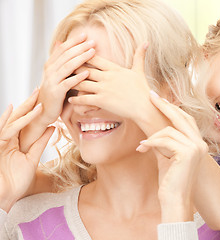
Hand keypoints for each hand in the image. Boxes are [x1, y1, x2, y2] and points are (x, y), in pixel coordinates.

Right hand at [0, 90, 53, 211]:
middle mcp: (6, 139)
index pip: (25, 122)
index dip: (33, 110)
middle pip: (18, 117)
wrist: (4, 198)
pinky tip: (21, 110)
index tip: (43, 98)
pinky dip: (17, 121)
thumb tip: (52, 127)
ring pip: (13, 121)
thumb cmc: (16, 181)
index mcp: (14, 141)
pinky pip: (8, 131)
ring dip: (25, 108)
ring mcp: (1, 142)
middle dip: (29, 103)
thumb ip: (40, 142)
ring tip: (37, 96)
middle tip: (40, 89)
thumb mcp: (31, 158)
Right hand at [37, 33, 94, 124]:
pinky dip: (78, 77)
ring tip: (92, 52)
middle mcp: (50, 71)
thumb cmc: (55, 93)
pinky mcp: (56, 92)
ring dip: (81, 58)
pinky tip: (87, 73)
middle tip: (93, 41)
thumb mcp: (57, 75)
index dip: (74, 41)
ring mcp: (52, 81)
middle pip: (66, 55)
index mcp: (50, 65)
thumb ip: (61, 61)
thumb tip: (61, 43)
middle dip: (80, 47)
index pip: (62, 48)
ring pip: (68, 66)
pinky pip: (68, 83)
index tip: (85, 35)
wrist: (44, 111)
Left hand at [68, 42, 150, 120]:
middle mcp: (107, 77)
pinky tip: (71, 100)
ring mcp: (104, 89)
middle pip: (85, 69)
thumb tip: (146, 42)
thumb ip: (140, 56)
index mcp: (115, 69)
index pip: (95, 58)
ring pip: (82, 84)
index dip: (84, 55)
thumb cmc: (143, 90)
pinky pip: (85, 99)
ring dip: (72, 83)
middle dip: (73, 68)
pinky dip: (76, 100)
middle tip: (62, 68)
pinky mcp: (102, 101)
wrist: (145, 107)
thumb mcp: (139, 71)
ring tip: (63, 83)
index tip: (75, 54)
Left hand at [136, 93, 208, 221]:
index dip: (173, 108)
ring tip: (142, 146)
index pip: (186, 119)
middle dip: (165, 105)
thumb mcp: (167, 155)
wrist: (175, 200)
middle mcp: (200, 143)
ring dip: (152, 137)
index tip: (159, 99)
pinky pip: (164, 140)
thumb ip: (165, 140)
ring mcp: (196, 147)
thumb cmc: (170, 181)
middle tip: (151, 96)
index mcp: (198, 143)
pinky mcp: (187, 153)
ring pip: (169, 130)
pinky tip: (142, 149)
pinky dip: (151, 143)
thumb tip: (154, 126)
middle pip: (182, 117)